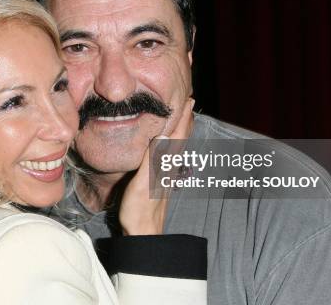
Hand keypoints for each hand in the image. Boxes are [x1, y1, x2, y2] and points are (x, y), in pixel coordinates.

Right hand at [119, 98, 194, 234]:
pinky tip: (169, 143)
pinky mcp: (161, 179)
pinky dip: (173, 142)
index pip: (177, 134)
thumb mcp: (143, 182)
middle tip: (190, 100)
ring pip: (177, 145)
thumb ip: (152, 158)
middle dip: (186, 118)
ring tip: (183, 116)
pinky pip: (170, 153)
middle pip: (181, 137)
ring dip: (181, 129)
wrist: (144, 233)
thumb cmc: (140, 209)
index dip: (183, 116)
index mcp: (166, 163)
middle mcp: (169, 166)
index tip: (189, 97)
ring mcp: (167, 173)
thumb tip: (163, 133)